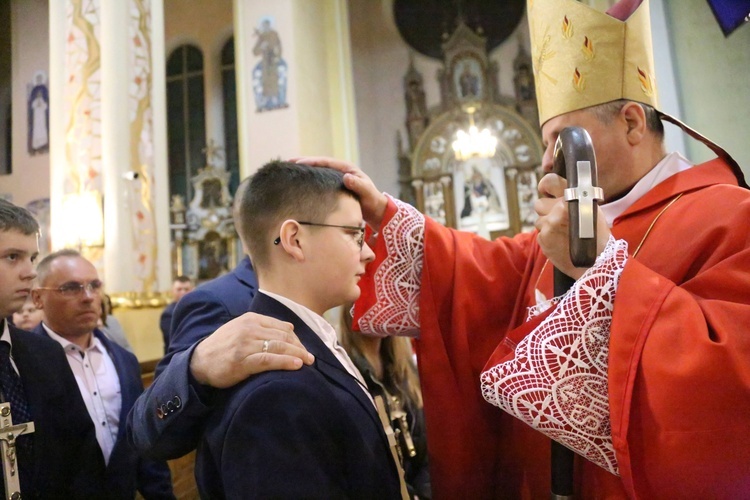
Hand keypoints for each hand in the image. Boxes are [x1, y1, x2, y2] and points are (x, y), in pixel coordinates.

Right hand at [190, 312, 313, 387]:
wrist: (199, 361)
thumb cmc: (223, 347)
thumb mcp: (241, 329)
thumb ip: (264, 327)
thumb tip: (290, 328)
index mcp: (251, 319)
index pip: (281, 327)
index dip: (296, 339)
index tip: (303, 349)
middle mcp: (249, 329)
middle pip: (283, 337)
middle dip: (299, 347)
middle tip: (311, 357)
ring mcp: (246, 344)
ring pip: (279, 347)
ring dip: (297, 354)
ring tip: (308, 361)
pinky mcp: (243, 361)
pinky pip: (269, 360)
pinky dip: (285, 362)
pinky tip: (296, 365)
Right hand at [291, 156, 387, 230]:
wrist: (376, 210)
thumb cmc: (372, 201)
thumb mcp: (367, 192)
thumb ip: (358, 185)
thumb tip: (346, 177)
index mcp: (346, 168)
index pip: (325, 162)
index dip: (311, 161)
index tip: (297, 163)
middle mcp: (340, 171)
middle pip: (318, 164)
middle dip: (303, 163)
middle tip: (287, 163)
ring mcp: (337, 179)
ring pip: (318, 172)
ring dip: (305, 171)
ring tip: (288, 172)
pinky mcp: (334, 188)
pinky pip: (319, 182)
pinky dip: (309, 181)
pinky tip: (299, 185)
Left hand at [535, 174, 609, 278]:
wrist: (597, 262)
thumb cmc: (597, 235)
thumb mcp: (591, 208)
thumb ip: (573, 197)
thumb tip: (557, 191)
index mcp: (570, 198)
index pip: (549, 181)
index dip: (545, 185)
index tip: (545, 190)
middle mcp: (557, 209)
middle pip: (539, 204)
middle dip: (547, 211)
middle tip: (559, 219)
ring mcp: (548, 225)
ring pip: (539, 220)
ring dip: (548, 226)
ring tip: (563, 233)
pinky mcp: (543, 239)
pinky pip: (540, 234)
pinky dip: (548, 238)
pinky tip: (560, 243)